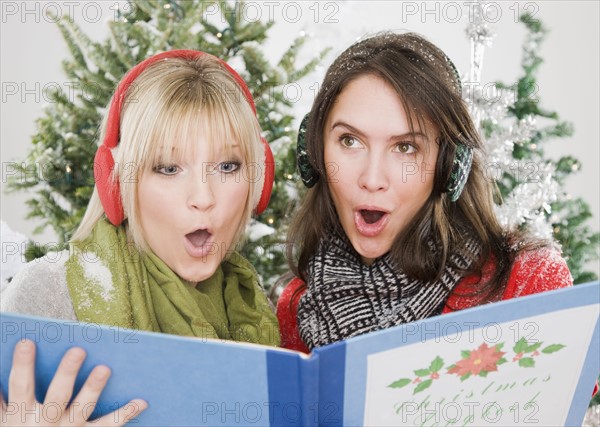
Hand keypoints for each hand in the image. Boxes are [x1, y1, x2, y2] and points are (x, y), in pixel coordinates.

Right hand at [1, 340, 146, 425]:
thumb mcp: (2, 423)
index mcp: (22, 415)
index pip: (21, 386)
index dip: (23, 365)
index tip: (27, 341)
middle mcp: (47, 422)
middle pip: (57, 395)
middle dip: (67, 373)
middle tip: (79, 350)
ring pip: (83, 408)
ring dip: (94, 388)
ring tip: (105, 368)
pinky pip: (108, 425)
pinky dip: (126, 413)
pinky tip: (143, 401)